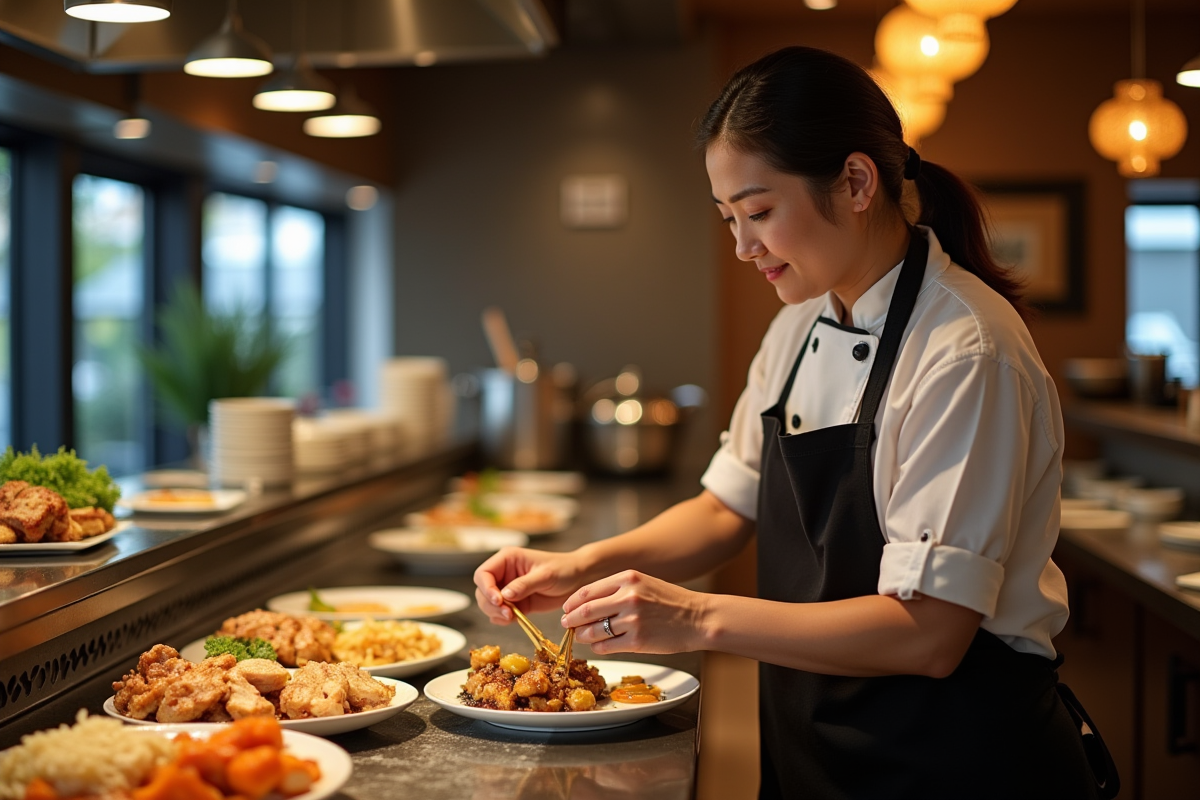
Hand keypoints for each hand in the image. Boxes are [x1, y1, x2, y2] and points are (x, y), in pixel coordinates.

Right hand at [473, 546, 586, 624]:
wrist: (577, 580)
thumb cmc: (563, 569)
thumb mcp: (545, 575)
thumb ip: (524, 584)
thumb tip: (504, 595)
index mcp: (507, 559)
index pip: (483, 574)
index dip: (486, 588)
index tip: (498, 600)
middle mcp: (504, 574)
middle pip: (482, 591)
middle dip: (491, 605)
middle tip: (508, 614)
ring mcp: (508, 590)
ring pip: (489, 604)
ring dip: (496, 614)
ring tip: (512, 618)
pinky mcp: (516, 603)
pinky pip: (500, 614)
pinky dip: (503, 620)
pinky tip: (515, 620)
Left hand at [561, 570, 706, 654]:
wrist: (698, 618)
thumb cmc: (671, 601)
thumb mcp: (644, 584)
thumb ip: (617, 589)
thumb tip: (587, 604)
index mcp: (628, 578)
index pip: (588, 591)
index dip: (573, 602)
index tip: (567, 609)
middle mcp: (629, 597)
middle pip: (586, 610)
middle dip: (572, 619)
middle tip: (567, 624)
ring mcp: (633, 620)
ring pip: (593, 631)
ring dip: (583, 635)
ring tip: (581, 636)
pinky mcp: (638, 641)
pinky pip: (606, 646)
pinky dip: (598, 647)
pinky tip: (599, 645)